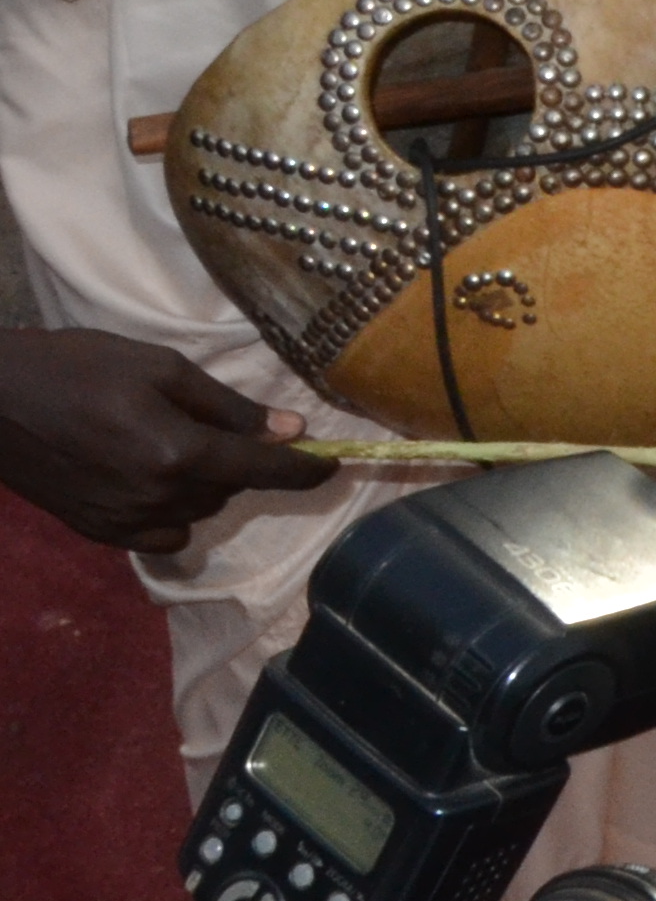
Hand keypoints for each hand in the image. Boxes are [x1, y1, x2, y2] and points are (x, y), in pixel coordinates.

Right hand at [0, 330, 332, 552]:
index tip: (334, 465)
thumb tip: (289, 430)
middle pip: (230, 488)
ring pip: (199, 510)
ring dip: (204, 484)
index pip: (263, 471)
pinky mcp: (98, 533)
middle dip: (236, 459)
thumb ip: (228, 406)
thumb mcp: (160, 368)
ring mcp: (124, 522)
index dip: (305, 470)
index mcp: (177, 453)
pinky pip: (163, 532)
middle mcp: (157, 497)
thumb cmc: (77, 367)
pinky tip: (149, 477)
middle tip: (206, 422)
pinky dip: (172, 509)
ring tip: (168, 442)